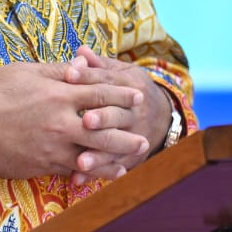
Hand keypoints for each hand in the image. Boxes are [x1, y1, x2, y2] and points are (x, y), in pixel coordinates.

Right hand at [0, 59, 148, 180]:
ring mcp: (52, 147)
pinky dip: (88, 174)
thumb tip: (81, 65)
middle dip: (126, 134)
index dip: (122, 95)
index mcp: (58, 93)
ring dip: (113, 160)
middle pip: (104, 130)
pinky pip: (71, 171)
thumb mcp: (26, 72)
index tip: (138, 97)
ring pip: (92, 156)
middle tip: (144, 139)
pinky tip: (99, 176)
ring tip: (129, 162)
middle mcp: (60, 122)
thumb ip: (57, 71)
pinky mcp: (41, 165)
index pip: (100, 93)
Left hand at [62, 46, 172, 185]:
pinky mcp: (131, 155)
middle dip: (102, 118)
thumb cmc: (130, 89)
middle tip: (85, 121)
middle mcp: (134, 110)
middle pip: (117, 113)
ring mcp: (135, 135)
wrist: (163, 115)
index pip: (107, 79)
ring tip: (81, 161)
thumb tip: (80, 52)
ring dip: (99, 154)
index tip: (68, 75)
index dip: (88, 76)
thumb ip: (99, 65)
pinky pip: (114, 166)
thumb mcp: (121, 72)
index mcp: (129, 85)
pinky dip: (97, 174)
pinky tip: (78, 179)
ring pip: (116, 145)